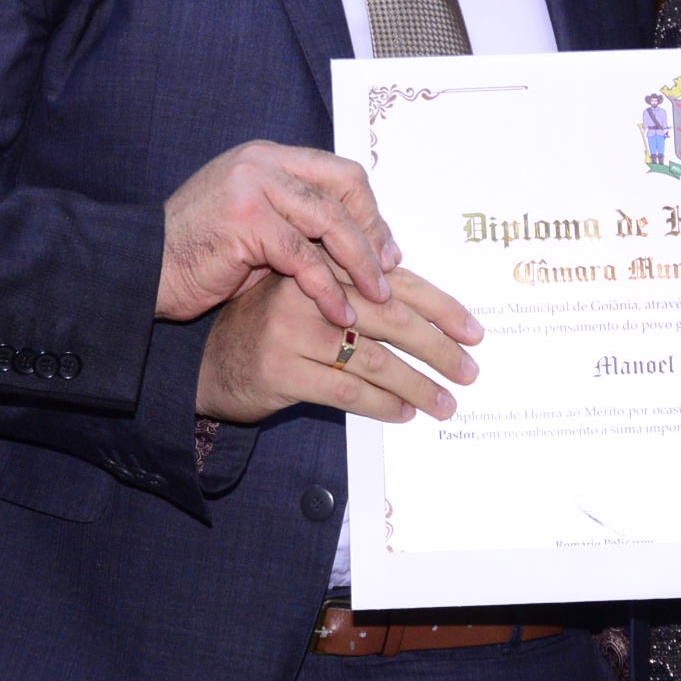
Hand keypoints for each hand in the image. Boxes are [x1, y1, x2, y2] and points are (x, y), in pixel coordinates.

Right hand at [160, 142, 397, 326]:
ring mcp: (252, 186)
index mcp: (268, 157)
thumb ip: (300, 222)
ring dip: (360, 263)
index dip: (369, 212)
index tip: (386, 250)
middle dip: (373, 232)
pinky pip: (304, 258)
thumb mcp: (256, 227)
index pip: (340, 173)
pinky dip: (327, 289)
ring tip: (376, 298)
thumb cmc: (197, 256)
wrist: (140, 270)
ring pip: (330, 221)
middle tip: (388, 271)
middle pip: (344, 187)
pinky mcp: (246, 221)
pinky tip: (340, 314)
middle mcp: (262, 162)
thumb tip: (363, 243)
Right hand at [195, 264, 482, 425]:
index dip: (441, 308)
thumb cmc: (272, 329)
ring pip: (374, 361)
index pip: (397, 284)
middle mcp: (310, 292)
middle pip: (392, 320)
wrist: (206, 359)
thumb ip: (362, 299)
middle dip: (439, 349)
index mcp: (326, 266)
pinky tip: (404, 414)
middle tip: (470, 371)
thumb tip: (434, 322)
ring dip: (418, 385)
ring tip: (445, 403)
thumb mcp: (313, 300)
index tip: (475, 332)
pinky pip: (346, 392)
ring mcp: (292, 332)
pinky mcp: (280, 370)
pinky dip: (382, 405)